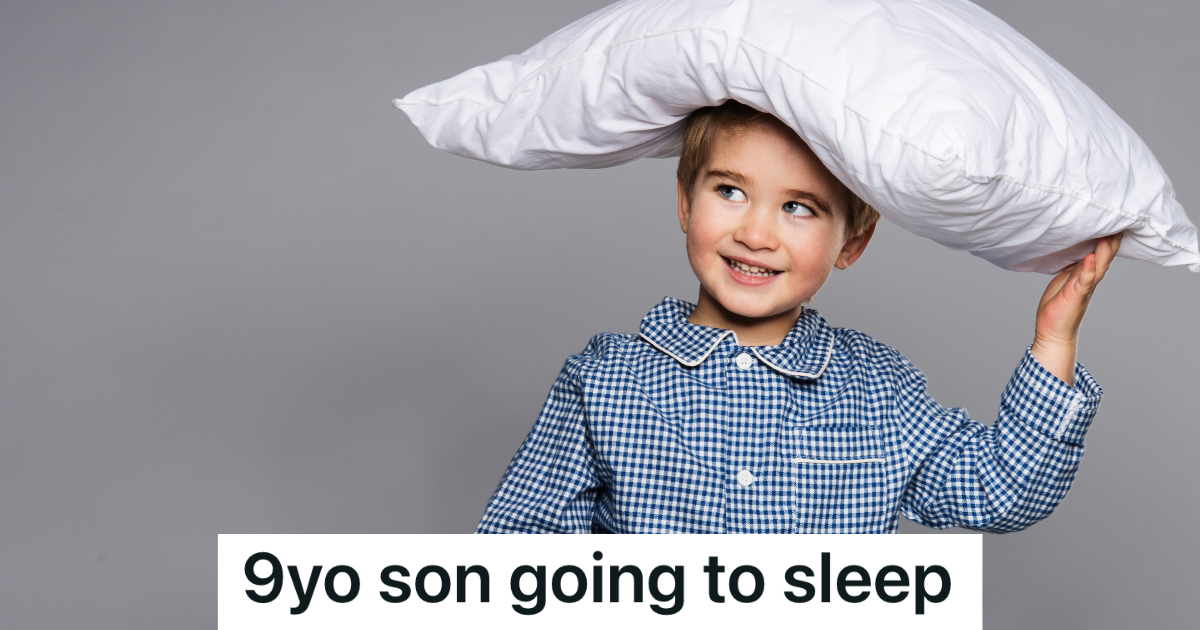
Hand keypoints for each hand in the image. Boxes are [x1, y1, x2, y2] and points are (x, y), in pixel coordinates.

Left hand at [1030, 232, 1122, 386]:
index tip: (1113, 218)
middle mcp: (1090, 279)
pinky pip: (1084, 281)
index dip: (1107, 236)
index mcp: (1086, 273)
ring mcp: (1084, 288)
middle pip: (1106, 256)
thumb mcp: (1065, 279)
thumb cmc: (1057, 306)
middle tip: (1120, 220)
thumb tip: (1078, 250)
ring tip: (1108, 234)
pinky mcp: (1076, 296)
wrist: (1053, 331)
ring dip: (1104, 250)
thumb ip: (1073, 266)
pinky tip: (1090, 258)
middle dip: (1112, 239)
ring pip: (1099, 266)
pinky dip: (1088, 269)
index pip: (1101, 252)